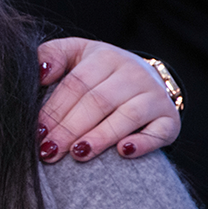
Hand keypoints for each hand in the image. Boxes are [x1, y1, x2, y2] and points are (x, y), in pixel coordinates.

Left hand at [36, 38, 180, 162]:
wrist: (141, 78)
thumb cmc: (95, 72)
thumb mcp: (73, 54)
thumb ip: (51, 56)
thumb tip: (38, 73)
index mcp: (105, 57)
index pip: (76, 84)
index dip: (55, 109)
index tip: (37, 132)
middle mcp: (134, 73)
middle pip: (98, 102)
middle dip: (70, 128)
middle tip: (50, 150)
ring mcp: (155, 96)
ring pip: (127, 116)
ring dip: (101, 137)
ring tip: (78, 154)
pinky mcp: (170, 119)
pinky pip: (160, 131)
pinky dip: (143, 143)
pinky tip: (123, 152)